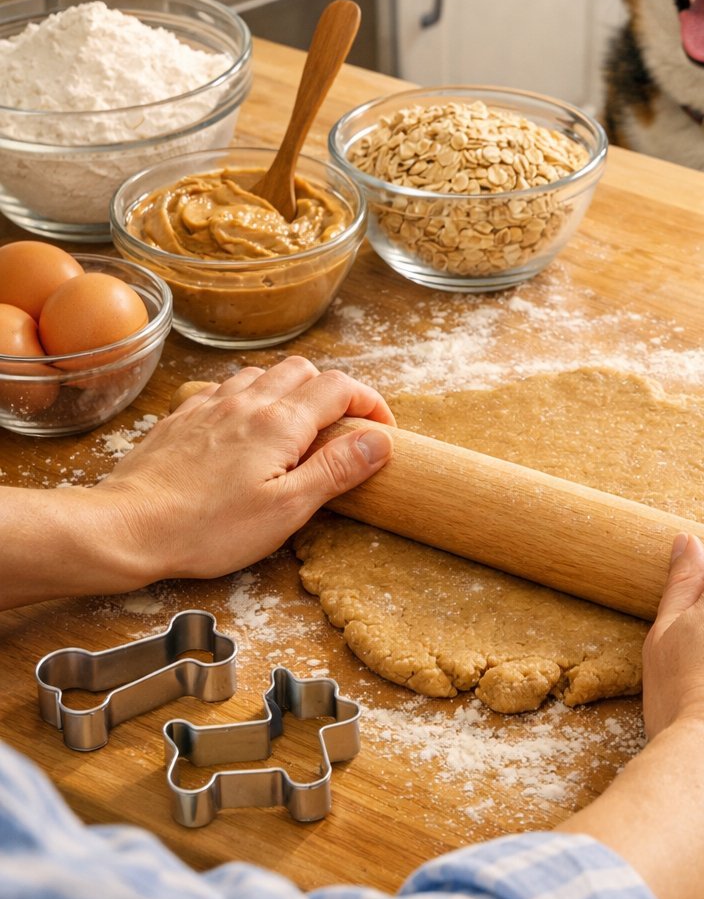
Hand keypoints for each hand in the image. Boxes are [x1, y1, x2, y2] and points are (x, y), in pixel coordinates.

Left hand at [94, 357, 394, 583]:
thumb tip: (378, 441)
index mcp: (279, 423)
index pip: (339, 388)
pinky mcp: (183, 418)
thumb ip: (336, 469)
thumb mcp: (287, 510)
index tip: (381, 430)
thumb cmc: (207, 528)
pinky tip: (243, 429)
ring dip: (289, 391)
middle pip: (303, 370)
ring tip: (296, 427)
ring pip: (262, 374)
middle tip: (342, 429)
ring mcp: (211, 406)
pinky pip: (225, 390)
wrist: (129, 527)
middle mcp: (247, 402)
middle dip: (332, 392)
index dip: (369, 403)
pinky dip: (249, 398)